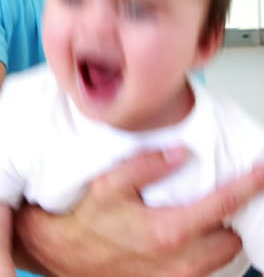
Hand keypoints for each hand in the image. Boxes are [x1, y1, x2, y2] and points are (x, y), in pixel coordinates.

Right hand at [14, 147, 263, 276]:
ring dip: (219, 237)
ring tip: (203, 216)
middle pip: (231, 239)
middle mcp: (178, 261)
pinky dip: (205, 254)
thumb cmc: (87, 220)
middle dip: (231, 218)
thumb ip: (147, 165)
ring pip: (222, 260)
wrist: (65, 255)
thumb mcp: (110, 184)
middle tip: (218, 197)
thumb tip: (180, 153)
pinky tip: (188, 237)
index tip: (262, 171)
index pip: (223, 204)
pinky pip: (203, 273)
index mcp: (168, 231)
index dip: (249, 184)